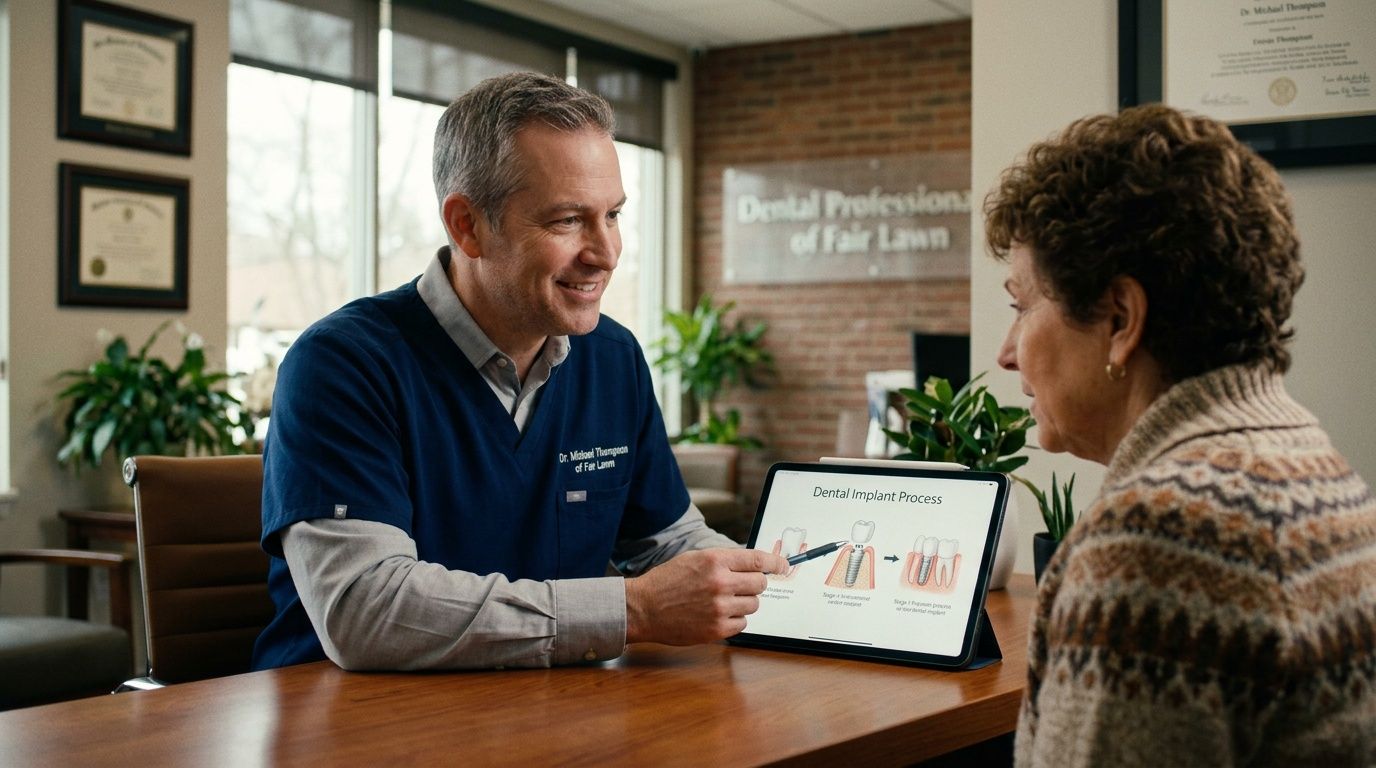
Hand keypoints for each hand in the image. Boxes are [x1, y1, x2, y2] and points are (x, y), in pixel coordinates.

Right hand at [624, 548, 788, 644]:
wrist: (644, 608)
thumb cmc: (667, 581)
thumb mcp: (695, 559)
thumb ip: (725, 560)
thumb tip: (755, 564)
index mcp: (715, 561)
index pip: (759, 560)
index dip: (776, 563)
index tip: (783, 566)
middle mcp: (720, 583)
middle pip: (760, 584)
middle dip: (755, 584)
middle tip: (742, 586)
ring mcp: (720, 608)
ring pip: (753, 605)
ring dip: (743, 603)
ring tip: (722, 601)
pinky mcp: (717, 629)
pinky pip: (743, 624)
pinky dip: (734, 620)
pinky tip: (716, 615)